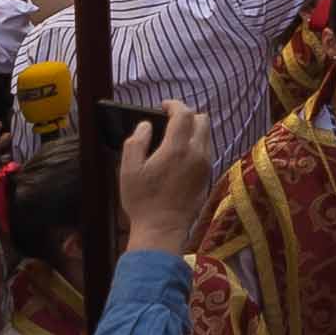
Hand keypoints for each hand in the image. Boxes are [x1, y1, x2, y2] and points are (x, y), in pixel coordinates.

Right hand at [115, 104, 216, 252]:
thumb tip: (146, 125)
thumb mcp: (128, 170)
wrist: (162, 229)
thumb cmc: (142, 200)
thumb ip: (136, 142)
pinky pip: (206, 151)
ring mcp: (205, 165)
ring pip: (207, 135)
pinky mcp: (208, 177)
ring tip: (174, 138)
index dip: (174, 105)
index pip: (184, 113)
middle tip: (170, 121)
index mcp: (177, 148)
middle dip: (187, 115)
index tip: (163, 106)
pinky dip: (196, 145)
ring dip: (193, 130)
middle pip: (202, 120)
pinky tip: (181, 156)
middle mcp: (196, 153)